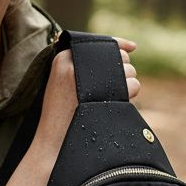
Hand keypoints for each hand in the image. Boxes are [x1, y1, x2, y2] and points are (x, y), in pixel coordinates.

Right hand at [32, 37, 139, 166]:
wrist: (53, 144)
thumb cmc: (60, 118)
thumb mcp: (61, 84)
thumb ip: (82, 67)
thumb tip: (122, 52)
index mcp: (63, 58)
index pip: (99, 41)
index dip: (119, 44)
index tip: (132, 47)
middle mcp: (75, 64)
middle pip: (117, 56)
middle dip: (123, 70)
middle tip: (114, 88)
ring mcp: (88, 78)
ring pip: (128, 71)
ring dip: (128, 84)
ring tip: (111, 100)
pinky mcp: (103, 94)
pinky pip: (132, 85)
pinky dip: (131, 95)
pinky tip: (117, 105)